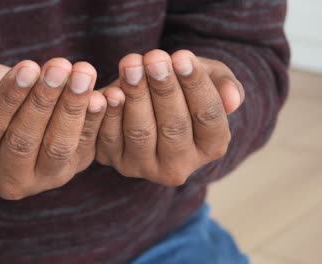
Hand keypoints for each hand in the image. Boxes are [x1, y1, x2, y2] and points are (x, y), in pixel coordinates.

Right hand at [0, 59, 106, 199]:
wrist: (18, 113)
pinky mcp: (69, 171)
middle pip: (24, 141)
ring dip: (72, 110)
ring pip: (56, 148)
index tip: (28, 66)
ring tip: (82, 75)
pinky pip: (84, 148)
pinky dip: (94, 122)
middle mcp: (5, 178)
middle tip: (59, 66)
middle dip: (44, 100)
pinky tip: (102, 97)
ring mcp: (41, 179)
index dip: (9, 97)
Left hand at [96, 49, 243, 185]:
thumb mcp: (210, 79)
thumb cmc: (184, 88)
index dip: (195, 86)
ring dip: (135, 96)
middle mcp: (180, 166)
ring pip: (141, 133)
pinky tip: (110, 90)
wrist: (147, 102)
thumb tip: (232, 100)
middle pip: (174, 127)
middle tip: (154, 57)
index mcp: (212, 146)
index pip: (207, 117)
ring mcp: (144, 168)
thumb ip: (224, 86)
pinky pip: (109, 138)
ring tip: (132, 65)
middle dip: (163, 88)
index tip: (182, 56)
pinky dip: (109, 113)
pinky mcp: (115, 160)